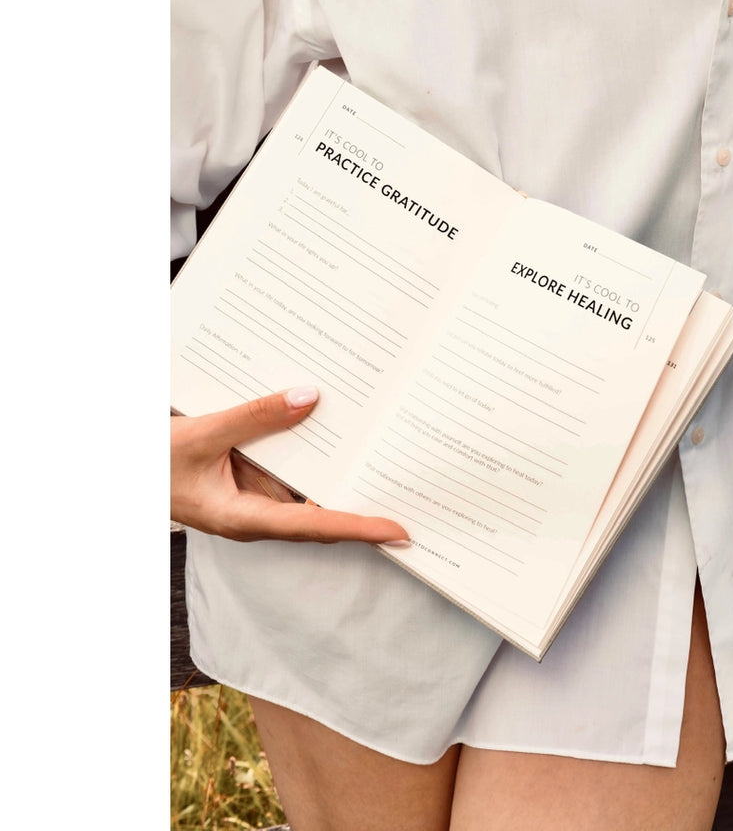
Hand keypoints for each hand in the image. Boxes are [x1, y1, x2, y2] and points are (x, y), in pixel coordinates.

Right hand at [171, 387, 408, 542]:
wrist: (121, 461)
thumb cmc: (152, 461)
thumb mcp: (202, 435)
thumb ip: (254, 417)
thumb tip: (309, 398)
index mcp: (246, 518)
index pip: (315, 526)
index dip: (360, 529)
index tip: (400, 533)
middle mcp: (258, 510)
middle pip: (322, 508)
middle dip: (364, 500)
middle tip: (413, 492)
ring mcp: (256, 493)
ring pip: (309, 483)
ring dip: (341, 466)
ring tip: (387, 446)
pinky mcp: (251, 474)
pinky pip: (290, 462)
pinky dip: (312, 444)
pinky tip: (333, 419)